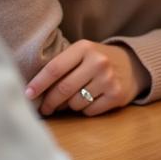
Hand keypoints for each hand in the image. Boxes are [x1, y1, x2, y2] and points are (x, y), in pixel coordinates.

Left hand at [24, 40, 151, 116]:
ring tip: (74, 99)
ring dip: (69, 106)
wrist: (133, 65)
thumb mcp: (82, 54)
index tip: (27, 95)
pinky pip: (89, 111)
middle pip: (63, 89)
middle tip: (44, 108)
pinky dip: (85, 110)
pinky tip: (90, 101)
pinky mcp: (117, 95)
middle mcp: (98, 62)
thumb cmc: (97, 61)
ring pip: (75, 103)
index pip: (55, 68)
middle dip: (49, 102)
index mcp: (85, 48)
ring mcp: (109, 79)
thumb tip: (34, 92)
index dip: (38, 84)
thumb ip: (62, 67)